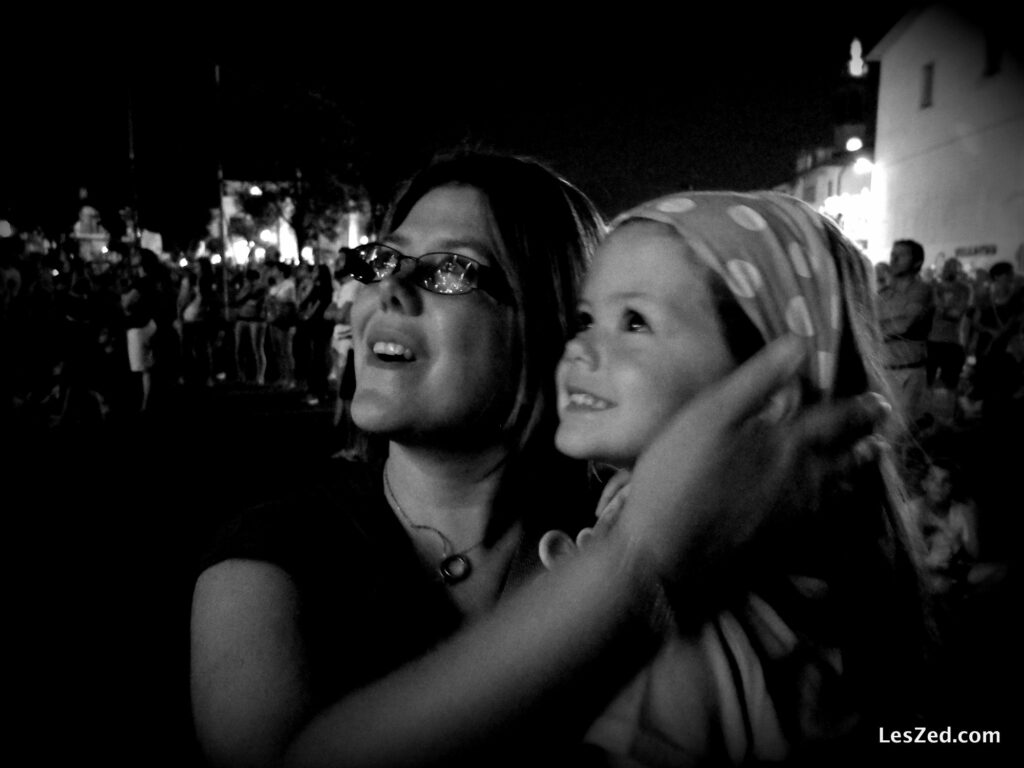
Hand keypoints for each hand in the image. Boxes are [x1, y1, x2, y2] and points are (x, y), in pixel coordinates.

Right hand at [612, 336, 890, 611]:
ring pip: (839, 497)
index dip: (860, 409)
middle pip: (845, 461)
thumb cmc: (680, 476)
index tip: (881, 402)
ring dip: (855, 480)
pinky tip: (833, 521)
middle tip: (881, 439)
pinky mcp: (782, 549)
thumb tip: (800, 343)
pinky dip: (837, 520)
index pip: (836, 421)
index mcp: (789, 445)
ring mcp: (795, 520)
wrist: (666, 554)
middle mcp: (804, 482)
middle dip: (864, 446)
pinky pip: (823, 531)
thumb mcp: (710, 414)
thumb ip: (757, 379)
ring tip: (864, 472)